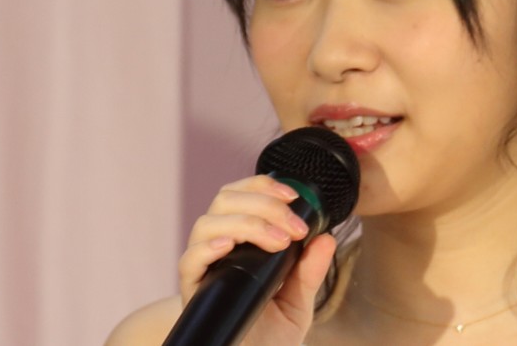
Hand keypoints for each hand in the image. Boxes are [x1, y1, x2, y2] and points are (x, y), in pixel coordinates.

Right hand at [179, 175, 336, 345]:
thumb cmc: (268, 336)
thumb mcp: (297, 303)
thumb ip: (310, 272)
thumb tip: (327, 238)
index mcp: (242, 242)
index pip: (243, 194)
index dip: (265, 186)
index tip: (294, 196)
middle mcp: (219, 248)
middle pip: (226, 199)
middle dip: (264, 204)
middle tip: (294, 229)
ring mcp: (205, 268)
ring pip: (208, 222)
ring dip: (247, 222)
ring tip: (277, 242)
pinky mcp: (192, 291)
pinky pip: (189, 260)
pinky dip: (207, 248)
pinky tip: (228, 247)